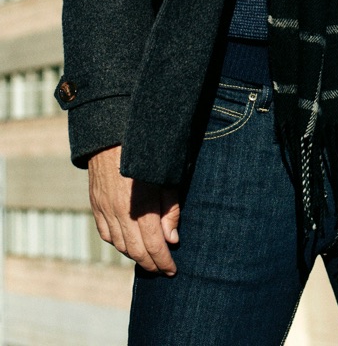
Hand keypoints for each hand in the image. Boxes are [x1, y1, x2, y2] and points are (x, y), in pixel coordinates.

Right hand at [87, 145, 179, 274]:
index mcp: (141, 207)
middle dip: (151, 264)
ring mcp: (105, 211)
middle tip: (163, 269)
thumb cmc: (148, 155)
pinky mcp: (96, 206)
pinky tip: (129, 245)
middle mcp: (120, 214)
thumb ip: (171, 210)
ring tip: (149, 259)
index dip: (164, 262)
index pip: (154, 245)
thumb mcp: (167, 178)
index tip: (173, 270)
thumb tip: (172, 240)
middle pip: (136, 251)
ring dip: (135, 256)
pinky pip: (106, 234)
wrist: (113, 136)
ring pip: (120, 245)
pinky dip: (119, 244)